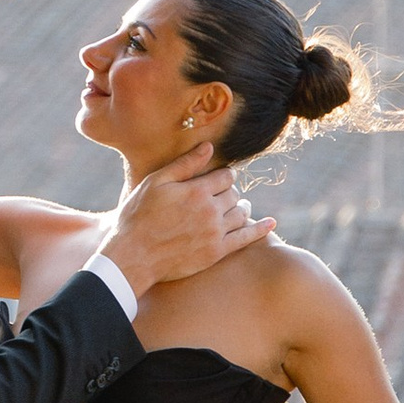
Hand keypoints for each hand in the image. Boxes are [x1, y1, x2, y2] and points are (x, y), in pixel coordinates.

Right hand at [94, 145, 272, 301]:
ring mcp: (215, 233)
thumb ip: (185, 165)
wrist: (133, 256)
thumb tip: (209, 146)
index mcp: (197, 191)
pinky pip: (246, 238)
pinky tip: (271, 223)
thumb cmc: (138, 216)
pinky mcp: (216, 252)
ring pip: (241, 213)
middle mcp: (210, 211)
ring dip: (242, 207)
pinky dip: (260, 228)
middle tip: (222, 194)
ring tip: (239, 205)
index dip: (224, 175)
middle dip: (230, 191)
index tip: (219, 178)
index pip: (225, 176)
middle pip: (234, 194)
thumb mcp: (156, 183)